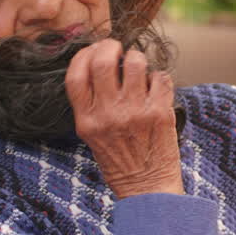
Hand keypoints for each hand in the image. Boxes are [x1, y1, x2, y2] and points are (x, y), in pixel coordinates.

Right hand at [66, 40, 183, 197]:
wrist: (147, 188)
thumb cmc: (120, 162)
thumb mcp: (92, 136)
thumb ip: (91, 105)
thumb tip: (98, 66)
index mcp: (87, 120)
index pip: (75, 75)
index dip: (83, 55)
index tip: (92, 51)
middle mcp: (108, 114)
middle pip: (102, 62)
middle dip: (109, 46)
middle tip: (116, 48)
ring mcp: (135, 112)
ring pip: (135, 63)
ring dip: (137, 58)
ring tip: (138, 67)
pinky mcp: (160, 113)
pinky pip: (160, 78)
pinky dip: (159, 77)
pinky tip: (156, 86)